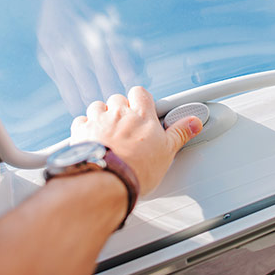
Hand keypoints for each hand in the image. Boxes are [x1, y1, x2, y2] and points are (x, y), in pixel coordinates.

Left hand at [69, 86, 202, 194]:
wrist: (109, 181)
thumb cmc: (138, 168)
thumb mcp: (167, 151)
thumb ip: (179, 133)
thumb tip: (194, 122)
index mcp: (142, 115)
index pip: (140, 93)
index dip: (140, 101)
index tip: (143, 112)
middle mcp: (119, 113)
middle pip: (118, 100)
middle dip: (120, 110)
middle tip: (126, 129)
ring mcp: (98, 121)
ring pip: (98, 107)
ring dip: (101, 117)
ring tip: (108, 135)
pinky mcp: (81, 131)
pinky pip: (80, 121)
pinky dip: (85, 128)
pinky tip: (91, 139)